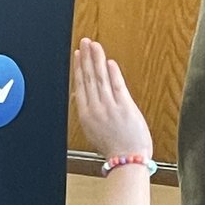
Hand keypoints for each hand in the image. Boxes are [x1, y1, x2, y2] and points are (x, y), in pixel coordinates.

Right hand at [73, 37, 153, 159]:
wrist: (127, 162)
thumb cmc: (114, 149)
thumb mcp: (93, 131)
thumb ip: (89, 112)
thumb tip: (82, 95)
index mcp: (86, 116)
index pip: (80, 85)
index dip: (78, 68)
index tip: (77, 54)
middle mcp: (95, 109)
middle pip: (88, 77)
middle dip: (86, 57)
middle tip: (84, 42)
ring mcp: (109, 107)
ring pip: (100, 77)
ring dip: (97, 59)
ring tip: (94, 45)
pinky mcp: (124, 106)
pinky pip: (116, 85)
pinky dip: (112, 72)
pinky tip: (109, 61)